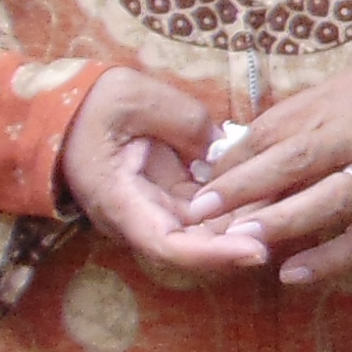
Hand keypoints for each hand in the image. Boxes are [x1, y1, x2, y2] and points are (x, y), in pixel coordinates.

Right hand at [59, 67, 271, 279]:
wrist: (61, 109)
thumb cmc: (90, 103)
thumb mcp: (136, 98)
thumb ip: (183, 122)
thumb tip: (224, 149)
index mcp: (120, 201)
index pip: (169, 245)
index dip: (213, 253)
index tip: (256, 249)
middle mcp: (137, 218)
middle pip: (195, 246)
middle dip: (240, 238)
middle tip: (289, 222)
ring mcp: (152, 210)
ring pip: (203, 232)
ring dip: (241, 223)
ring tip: (287, 205)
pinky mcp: (166, 199)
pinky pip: (204, 213)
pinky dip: (234, 207)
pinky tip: (268, 193)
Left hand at [180, 60, 351, 290]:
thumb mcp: (340, 90)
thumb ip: (289, 121)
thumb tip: (230, 152)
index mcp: (345, 106)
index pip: (280, 134)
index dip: (238, 160)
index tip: (199, 182)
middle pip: (299, 165)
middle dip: (247, 191)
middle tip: (202, 214)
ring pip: (331, 204)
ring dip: (283, 224)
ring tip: (240, 240)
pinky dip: (329, 260)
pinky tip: (293, 273)